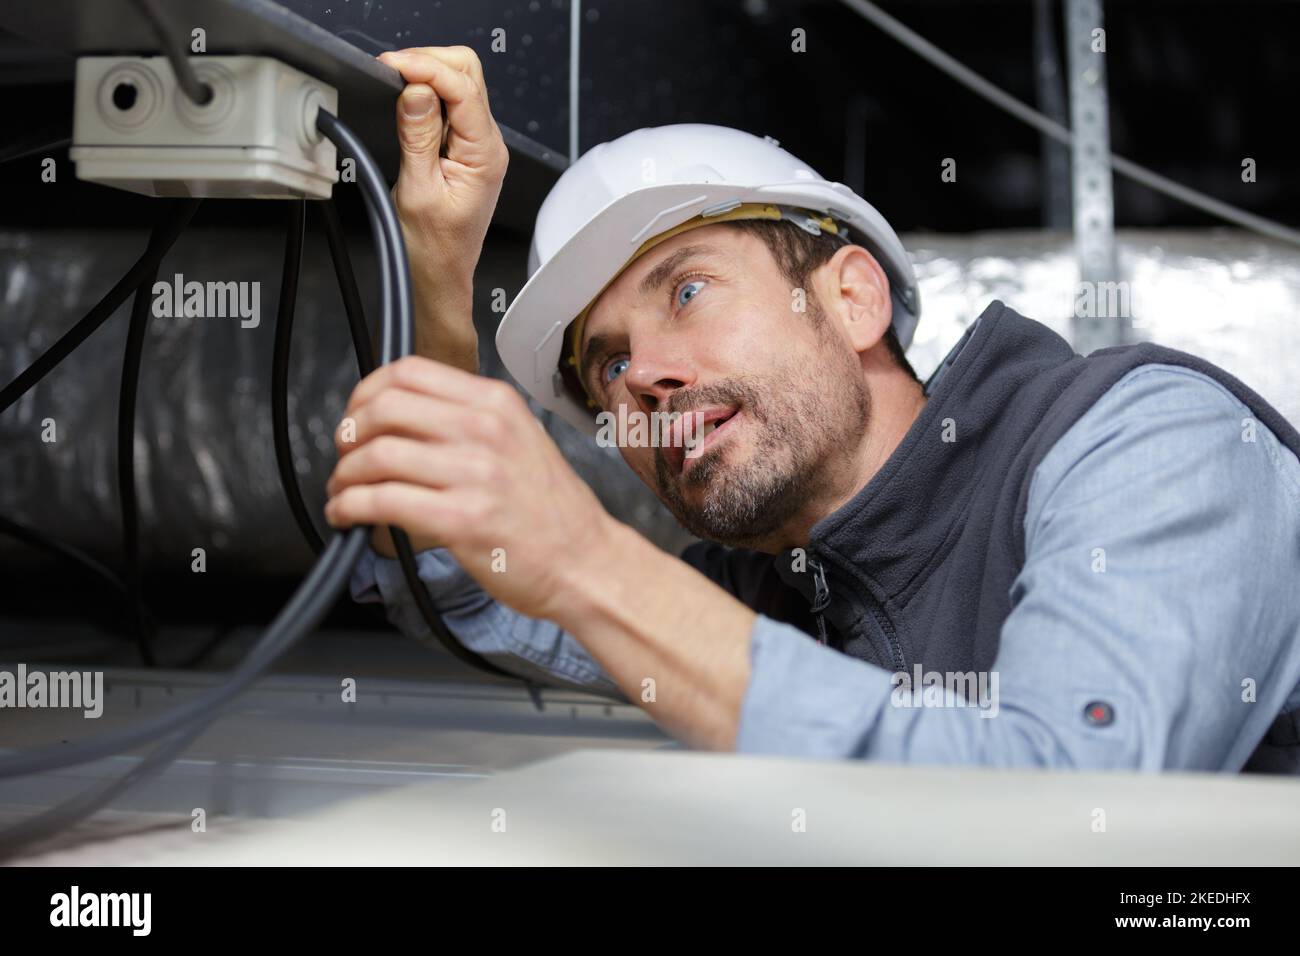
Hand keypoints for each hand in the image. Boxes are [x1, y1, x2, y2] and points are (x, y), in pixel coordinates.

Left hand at [325, 356, 616, 621]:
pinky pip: (382, 502)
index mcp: (496, 404)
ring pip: (376, 455)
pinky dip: (349, 507)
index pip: (408, 372)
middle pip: (384, 408)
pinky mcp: (461, 520)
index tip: (356, 416)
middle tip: (344, 456)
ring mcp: (474, 474)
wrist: (586, 562)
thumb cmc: (551, 512)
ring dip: (344, 476)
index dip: (365, 392)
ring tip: (343, 492)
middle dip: (347, 433)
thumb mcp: (519, 440)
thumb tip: (398, 417)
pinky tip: (348, 516)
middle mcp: (485, 430)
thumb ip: (466, 421)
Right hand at [378, 46, 508, 371]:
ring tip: (393, 87)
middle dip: (429, 63)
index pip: (464, 87)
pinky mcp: (464, 150)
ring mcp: (478, 146)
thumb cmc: (431, 249)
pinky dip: (427, 96)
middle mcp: (488, 145)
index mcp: (485, 154)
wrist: (437, 278)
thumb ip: (418, 136)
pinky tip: (406, 107)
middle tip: (390, 72)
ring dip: (426, 77)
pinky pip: (450, 107)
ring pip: (459, 85)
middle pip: (468, 74)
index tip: (391, 66)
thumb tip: (415, 91)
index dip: (425, 67)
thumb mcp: (416, 190)